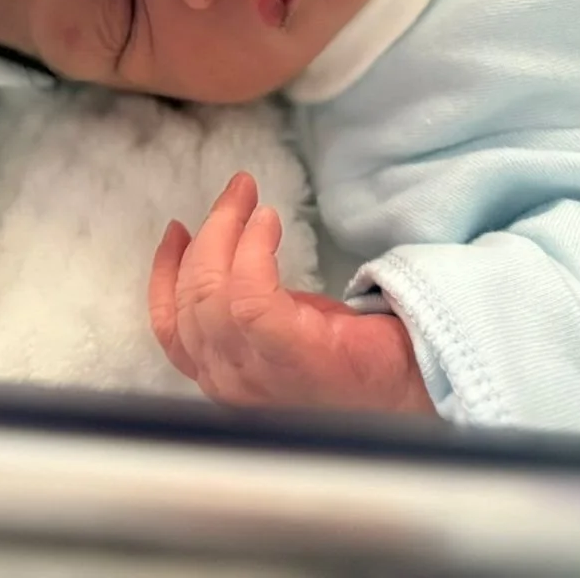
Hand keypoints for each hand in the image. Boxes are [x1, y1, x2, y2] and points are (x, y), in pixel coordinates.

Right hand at [149, 172, 436, 416]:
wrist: (412, 386)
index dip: (166, 274)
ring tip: (250, 198)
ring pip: (212, 293)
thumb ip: (243, 312)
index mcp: (224, 377)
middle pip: (191, 300)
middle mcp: (230, 384)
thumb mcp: (282, 334)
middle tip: (235, 193)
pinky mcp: (293, 356)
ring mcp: (258, 376)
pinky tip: (269, 222)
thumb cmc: (352, 360)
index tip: (178, 230)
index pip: (170, 327)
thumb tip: (219, 253)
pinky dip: (252, 249)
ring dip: (226, 231)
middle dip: (206, 235)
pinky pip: (250, 296)